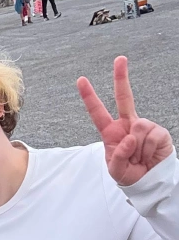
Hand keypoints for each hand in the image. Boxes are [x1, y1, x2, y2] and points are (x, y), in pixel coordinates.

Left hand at [78, 56, 173, 185]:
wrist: (150, 181)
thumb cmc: (129, 174)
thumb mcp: (116, 170)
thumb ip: (118, 156)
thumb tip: (130, 137)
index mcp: (111, 132)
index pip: (98, 112)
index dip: (89, 97)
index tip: (81, 80)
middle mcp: (127, 125)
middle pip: (124, 97)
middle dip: (121, 77)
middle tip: (120, 58)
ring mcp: (144, 126)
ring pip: (138, 129)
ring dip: (137, 150)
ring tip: (139, 158)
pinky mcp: (159, 131)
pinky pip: (151, 138)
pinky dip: (148, 151)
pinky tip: (149, 156)